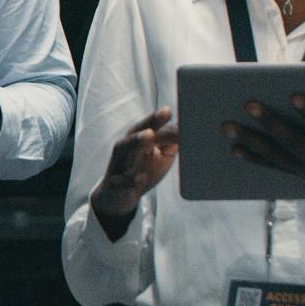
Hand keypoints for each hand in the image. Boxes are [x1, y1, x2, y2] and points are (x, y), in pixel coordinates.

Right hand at [90, 107, 179, 238]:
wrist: (119, 195)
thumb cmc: (144, 169)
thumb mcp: (161, 154)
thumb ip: (172, 141)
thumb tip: (190, 130)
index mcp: (138, 138)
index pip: (149, 125)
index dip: (159, 118)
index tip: (170, 109)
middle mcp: (126, 147)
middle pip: (136, 131)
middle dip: (150, 121)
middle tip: (164, 112)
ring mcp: (118, 164)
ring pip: (123, 149)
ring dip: (136, 141)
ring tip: (149, 135)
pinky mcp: (114, 183)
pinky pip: (120, 180)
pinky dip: (130, 179)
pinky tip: (141, 177)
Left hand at [222, 93, 304, 236]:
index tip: (294, 94)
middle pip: (290, 140)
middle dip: (268, 122)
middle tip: (247, 104)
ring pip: (275, 155)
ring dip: (249, 141)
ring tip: (227, 126)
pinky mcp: (302, 175)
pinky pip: (274, 167)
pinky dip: (254, 159)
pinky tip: (235, 149)